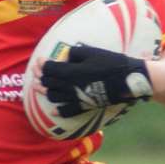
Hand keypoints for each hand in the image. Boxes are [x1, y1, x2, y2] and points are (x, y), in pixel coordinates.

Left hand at [38, 45, 152, 116]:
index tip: (40, 60)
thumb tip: (63, 56)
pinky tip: (54, 111)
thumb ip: (73, 53)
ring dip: (45, 92)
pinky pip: (68, 111)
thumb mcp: (91, 52)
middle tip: (37, 72)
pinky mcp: (85, 105)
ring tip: (41, 87)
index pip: (49, 69)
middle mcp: (70, 87)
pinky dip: (60, 112)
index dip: (42, 64)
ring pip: (54, 97)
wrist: (128, 80)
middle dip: (40, 77)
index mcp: (71, 72)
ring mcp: (77, 98)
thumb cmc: (110, 62)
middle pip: (49, 83)